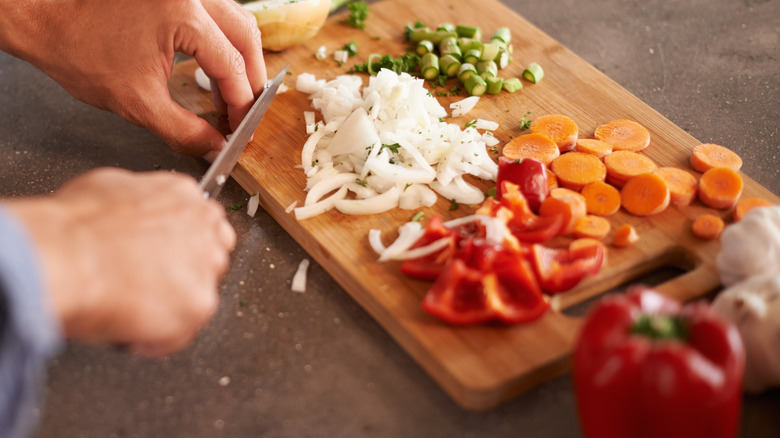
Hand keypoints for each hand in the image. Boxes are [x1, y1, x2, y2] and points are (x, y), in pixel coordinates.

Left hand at [0, 0, 266, 157]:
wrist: (45, 18)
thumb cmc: (79, 51)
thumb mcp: (136, 102)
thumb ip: (183, 130)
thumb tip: (214, 147)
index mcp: (184, 15)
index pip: (232, 66)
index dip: (242, 105)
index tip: (240, 131)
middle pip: (246, 37)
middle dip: (251, 81)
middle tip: (244, 116)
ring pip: (236, 22)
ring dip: (240, 61)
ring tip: (231, 97)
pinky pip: (216, 17)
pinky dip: (223, 45)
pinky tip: (214, 71)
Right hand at [6, 168, 235, 356]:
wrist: (66, 257)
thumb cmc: (73, 228)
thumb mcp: (108, 188)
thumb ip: (139, 202)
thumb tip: (132, 214)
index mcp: (182, 195)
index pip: (204, 223)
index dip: (181, 246)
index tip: (164, 259)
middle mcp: (203, 227)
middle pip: (211, 258)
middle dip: (183, 275)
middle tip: (147, 287)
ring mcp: (205, 267)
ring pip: (199, 296)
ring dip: (171, 307)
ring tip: (131, 309)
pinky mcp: (199, 304)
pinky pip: (181, 333)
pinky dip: (156, 340)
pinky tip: (130, 331)